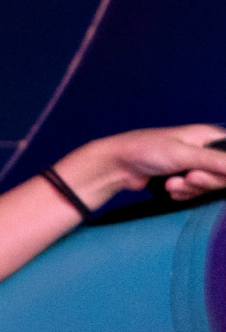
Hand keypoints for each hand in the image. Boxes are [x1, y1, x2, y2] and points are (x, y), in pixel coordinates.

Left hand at [64, 125, 225, 205]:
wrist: (116, 166)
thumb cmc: (146, 150)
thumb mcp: (185, 154)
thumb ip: (216, 162)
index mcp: (209, 136)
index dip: (223, 171)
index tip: (206, 173)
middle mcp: (204, 150)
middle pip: (223, 176)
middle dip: (206, 181)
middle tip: (189, 178)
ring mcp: (193, 166)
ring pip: (208, 187)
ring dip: (190, 189)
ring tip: (171, 182)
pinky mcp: (182, 180)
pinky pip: (194, 194)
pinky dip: (182, 194)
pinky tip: (167, 188)